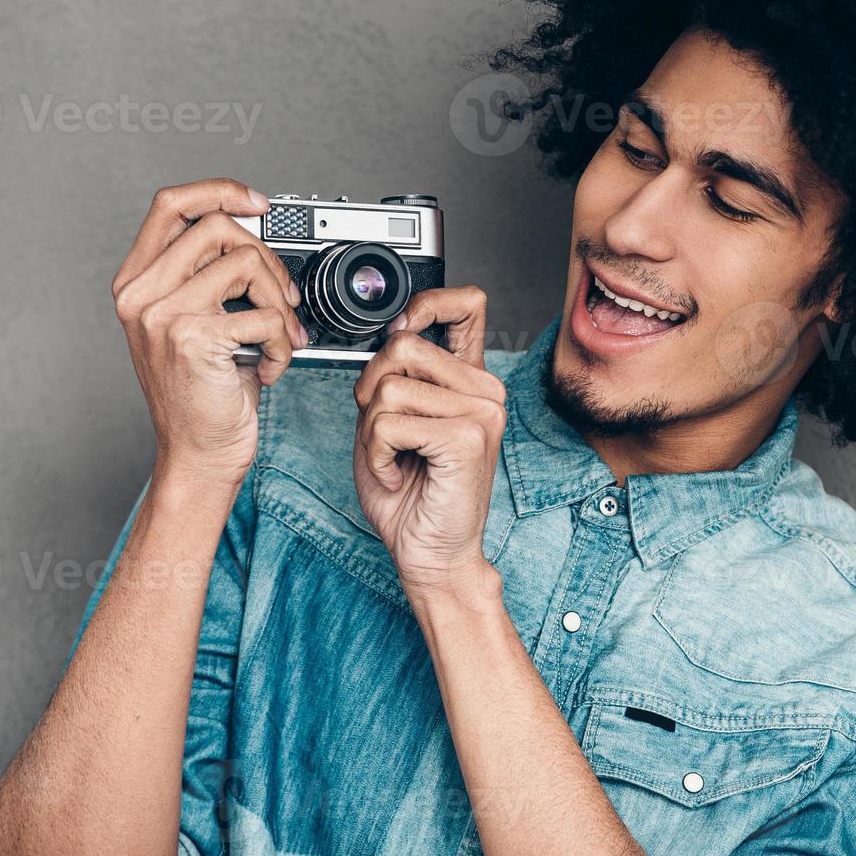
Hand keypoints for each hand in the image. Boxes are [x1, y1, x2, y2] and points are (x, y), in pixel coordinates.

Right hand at [112, 178, 304, 487]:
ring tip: (277, 338)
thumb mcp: (195, 324)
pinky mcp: (192, 338)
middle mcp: (141, 295)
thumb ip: (207, 277)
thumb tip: (255, 233)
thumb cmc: (204, 394)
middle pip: (218, 225)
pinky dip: (282, 343)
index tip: (258, 203)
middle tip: (282, 298)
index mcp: (137, 283)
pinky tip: (270, 366)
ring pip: (247, 262)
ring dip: (280, 304)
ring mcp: (162, 315)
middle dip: (268, 258)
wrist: (198, 455)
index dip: (219, 190)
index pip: (171, 204)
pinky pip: (263, 315)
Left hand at [352, 286, 506, 604]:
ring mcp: (481, 411)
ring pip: (388, 386)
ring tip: (395, 460)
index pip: (467, 305)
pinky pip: (389, 423)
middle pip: (402, 346)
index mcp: (469, 382)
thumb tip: (385, 340)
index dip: (428, 301)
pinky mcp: (466, 437)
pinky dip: (377, 455)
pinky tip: (400, 474)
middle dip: (371, 390)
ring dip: (372, 433)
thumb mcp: (389, 424)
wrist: (430, 554)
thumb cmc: (412, 496)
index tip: (402, 325)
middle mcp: (484, 390)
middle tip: (384, 436)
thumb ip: (391, 379)